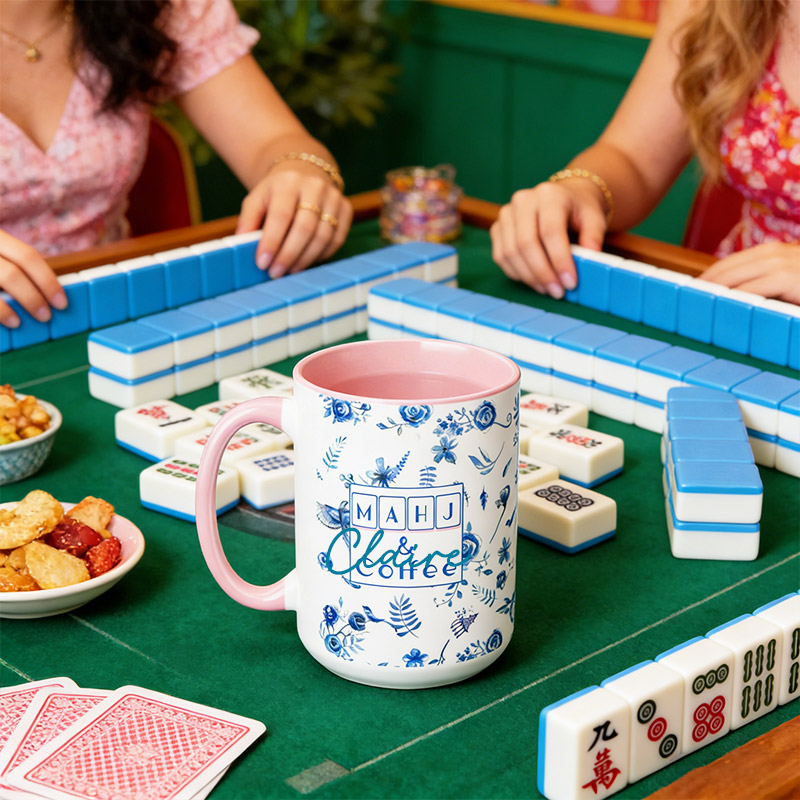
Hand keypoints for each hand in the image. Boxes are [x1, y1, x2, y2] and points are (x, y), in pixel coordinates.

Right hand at [0, 230, 66, 328]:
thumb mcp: (0, 254)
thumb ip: (14, 265)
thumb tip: (48, 292)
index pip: (28, 256)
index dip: (48, 281)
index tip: (62, 303)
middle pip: (12, 274)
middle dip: (33, 299)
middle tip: (45, 316)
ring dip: (7, 310)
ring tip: (18, 322)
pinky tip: (1, 322)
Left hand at [235, 163, 352, 278]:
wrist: (305, 172)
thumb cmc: (277, 193)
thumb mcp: (257, 199)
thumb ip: (248, 221)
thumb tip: (241, 246)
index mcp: (288, 182)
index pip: (281, 215)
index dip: (272, 242)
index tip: (262, 263)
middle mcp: (314, 187)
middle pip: (305, 227)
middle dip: (289, 255)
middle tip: (276, 272)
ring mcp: (334, 197)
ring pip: (323, 236)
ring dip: (305, 259)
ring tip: (290, 270)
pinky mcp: (346, 208)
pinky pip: (337, 239)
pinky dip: (322, 255)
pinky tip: (307, 260)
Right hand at [490, 179, 606, 297]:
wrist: (563, 198)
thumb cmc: (579, 210)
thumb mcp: (595, 218)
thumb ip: (593, 237)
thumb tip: (591, 258)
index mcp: (549, 195)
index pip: (550, 231)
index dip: (559, 260)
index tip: (570, 282)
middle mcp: (523, 201)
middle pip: (525, 243)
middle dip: (542, 273)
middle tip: (557, 291)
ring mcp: (506, 214)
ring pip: (510, 253)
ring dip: (529, 277)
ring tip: (547, 289)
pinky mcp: (497, 228)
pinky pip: (501, 257)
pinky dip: (516, 274)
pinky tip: (534, 281)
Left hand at [700, 242, 799, 304]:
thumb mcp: (787, 275)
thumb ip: (764, 280)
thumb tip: (736, 292)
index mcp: (770, 251)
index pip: (729, 263)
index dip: (708, 276)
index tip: (693, 289)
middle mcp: (772, 253)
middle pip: (725, 269)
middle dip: (704, 284)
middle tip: (687, 299)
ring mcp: (778, 263)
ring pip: (732, 278)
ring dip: (712, 291)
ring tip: (697, 304)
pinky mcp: (786, 278)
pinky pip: (750, 291)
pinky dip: (733, 300)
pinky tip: (721, 309)